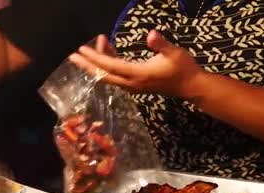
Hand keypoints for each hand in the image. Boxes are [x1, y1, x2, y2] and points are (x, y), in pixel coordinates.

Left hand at [69, 31, 204, 98]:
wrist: (191, 87)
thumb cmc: (183, 68)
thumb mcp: (174, 53)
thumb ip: (161, 44)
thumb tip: (151, 34)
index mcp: (138, 74)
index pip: (110, 66)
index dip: (95, 58)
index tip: (81, 51)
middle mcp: (131, 83)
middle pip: (103, 75)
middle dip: (87, 65)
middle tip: (72, 56)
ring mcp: (132, 85)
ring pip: (108, 75)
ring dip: (98, 62)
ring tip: (93, 45)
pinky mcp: (135, 84)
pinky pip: (115, 75)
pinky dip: (109, 63)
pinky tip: (108, 49)